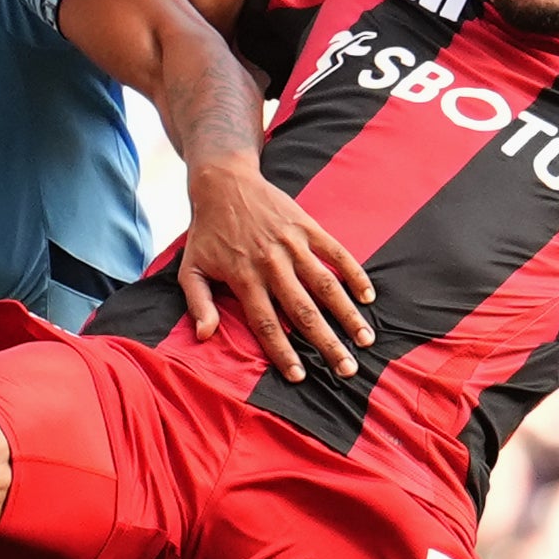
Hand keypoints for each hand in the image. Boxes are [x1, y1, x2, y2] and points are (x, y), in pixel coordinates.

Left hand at [177, 159, 374, 381]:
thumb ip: (198, 303)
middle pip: (304, 312)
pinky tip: (368, 297)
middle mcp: (271, 265)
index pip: (267, 323)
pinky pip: (336, 253)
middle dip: (327, 343)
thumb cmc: (207, 232)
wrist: (223, 182)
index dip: (283, 352)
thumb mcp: (191, 269)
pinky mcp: (307, 227)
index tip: (300, 376)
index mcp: (244, 279)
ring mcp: (293, 245)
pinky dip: (354, 274)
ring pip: (326, 286)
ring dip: (347, 314)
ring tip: (365, 339)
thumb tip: (204, 336)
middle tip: (347, 369)